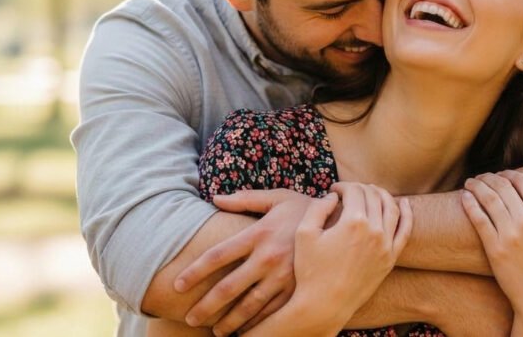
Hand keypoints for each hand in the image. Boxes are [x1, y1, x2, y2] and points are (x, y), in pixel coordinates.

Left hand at [173, 188, 311, 334]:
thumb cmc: (306, 208)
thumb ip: (245, 199)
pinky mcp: (298, 289)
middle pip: (228, 288)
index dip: (194, 273)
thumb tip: (215, 198)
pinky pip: (273, 312)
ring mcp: (284, 276)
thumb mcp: (278, 198)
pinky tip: (245, 331)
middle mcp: (268, 257)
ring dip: (228, 322)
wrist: (345, 222)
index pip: (217, 256)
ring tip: (214, 331)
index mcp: (259, 233)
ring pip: (248, 306)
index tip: (177, 286)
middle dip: (205, 307)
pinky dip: (256, 325)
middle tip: (190, 318)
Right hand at [291, 183, 412, 327]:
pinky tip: (404, 203)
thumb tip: (332, 196)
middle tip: (349, 191)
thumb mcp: (304, 234)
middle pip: (373, 196)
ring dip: (382, 194)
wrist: (325, 305)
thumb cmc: (310, 270)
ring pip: (391, 208)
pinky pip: (405, 230)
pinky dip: (407, 214)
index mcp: (354, 222)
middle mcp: (374, 231)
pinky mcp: (391, 258)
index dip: (343, 186)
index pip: (354, 191)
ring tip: (371, 191)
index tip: (334, 191)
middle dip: (360, 188)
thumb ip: (317, 208)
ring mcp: (386, 245)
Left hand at [461, 171, 522, 335]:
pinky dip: (469, 203)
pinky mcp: (494, 247)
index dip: (510, 173)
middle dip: (489, 177)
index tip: (502, 175)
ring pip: (488, 198)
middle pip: (502, 186)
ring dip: (476, 185)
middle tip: (482, 177)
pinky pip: (478, 218)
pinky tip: (464, 196)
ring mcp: (509, 234)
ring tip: (470, 182)